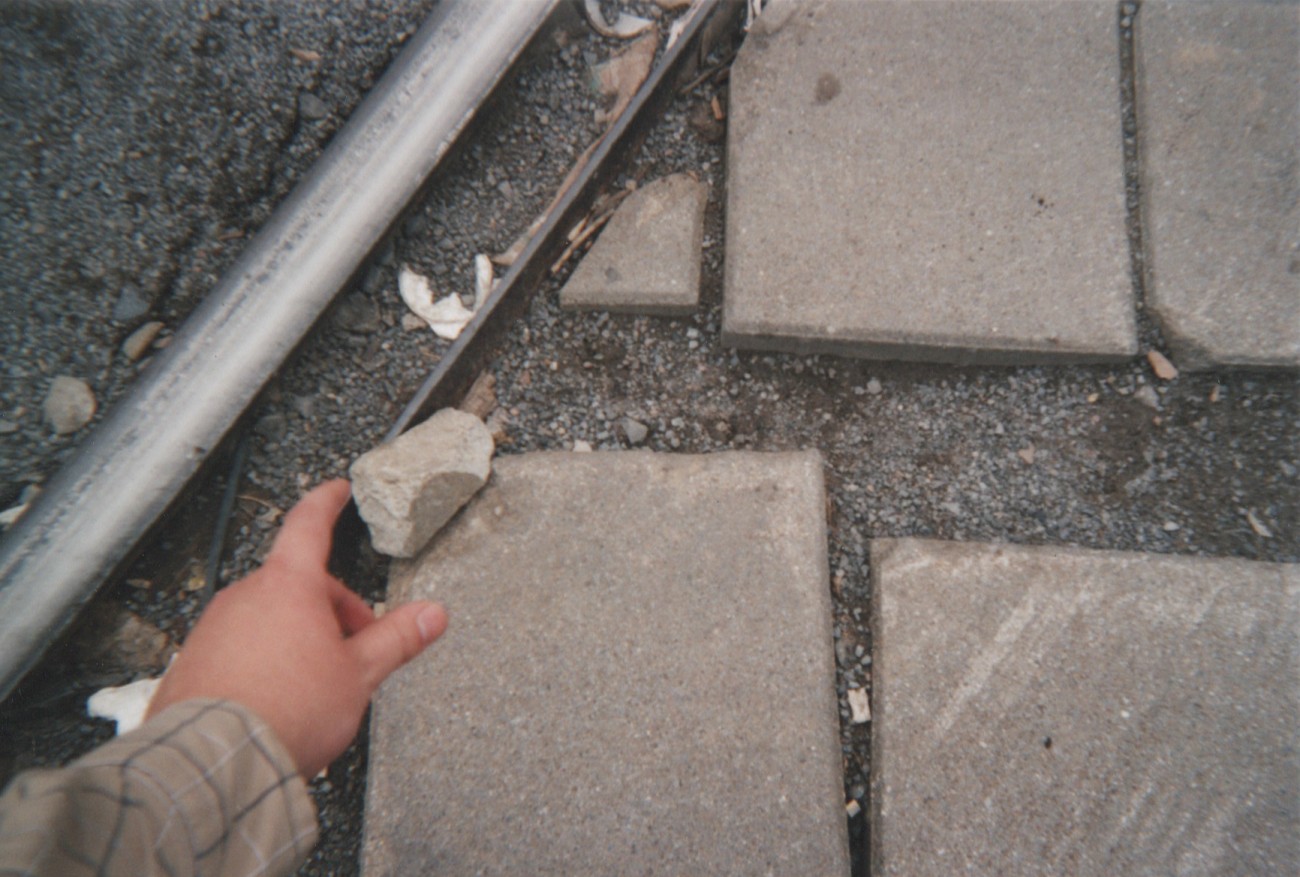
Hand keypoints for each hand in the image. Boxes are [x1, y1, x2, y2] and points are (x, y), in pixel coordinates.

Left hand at [146, 479, 446, 777]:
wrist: (217, 760)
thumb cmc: (287, 712)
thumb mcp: (359, 674)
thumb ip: (398, 638)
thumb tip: (433, 614)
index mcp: (289, 586)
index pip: (310, 524)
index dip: (327, 502)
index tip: (336, 492)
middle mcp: (245, 596)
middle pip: (296, 584)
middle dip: (329, 611)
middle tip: (352, 651)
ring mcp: (215, 627)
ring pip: (266, 616)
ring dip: (294, 636)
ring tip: (312, 685)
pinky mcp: (194, 660)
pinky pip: (237, 646)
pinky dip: (261, 660)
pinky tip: (276, 699)